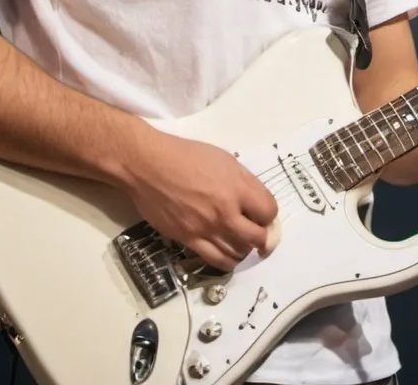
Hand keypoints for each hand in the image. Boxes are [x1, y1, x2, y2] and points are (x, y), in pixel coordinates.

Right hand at [122, 130, 278, 271]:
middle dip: (262, 238)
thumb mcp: (223, 159)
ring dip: (244, 250)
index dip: (269, 215)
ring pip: (238, 253)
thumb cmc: (186, 156)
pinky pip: (216, 261)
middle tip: (257, 234)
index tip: (263, 215)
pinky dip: (226, 261)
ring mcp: (206, 228)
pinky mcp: (188, 240)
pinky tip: (226, 253)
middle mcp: (225, 211)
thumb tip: (253, 201)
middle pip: (257, 237)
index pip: (268, 211)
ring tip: (241, 243)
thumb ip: (242, 181)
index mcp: (236, 187)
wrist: (149, 166)